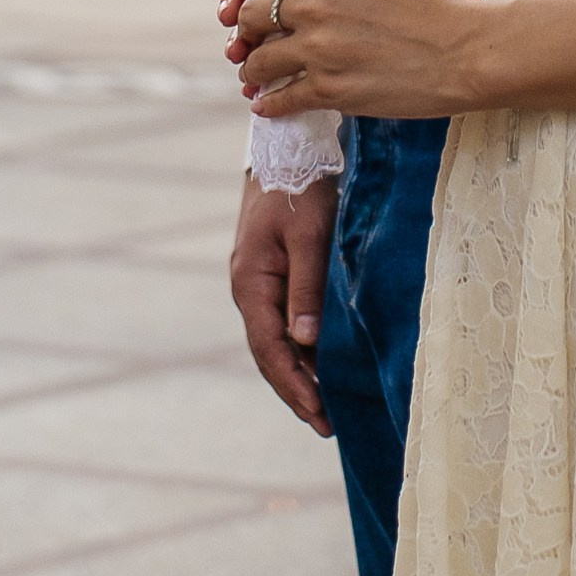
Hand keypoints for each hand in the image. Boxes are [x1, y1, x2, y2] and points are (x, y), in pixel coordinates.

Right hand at [228, 169, 335, 434]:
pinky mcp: (272, 276)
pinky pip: (283, 322)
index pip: (270, 350)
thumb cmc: (298, 188)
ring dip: (298, 374)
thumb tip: (306, 343)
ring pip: (275, 341)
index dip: (294, 385)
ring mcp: (258, 284)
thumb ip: (306, 288)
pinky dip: (299, 350)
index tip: (319, 414)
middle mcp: (248, 289)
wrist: (285, 150)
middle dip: (296, 391)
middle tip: (326, 425)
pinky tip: (319, 365)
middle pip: (269, 353)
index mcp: (250, 284)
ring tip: (325, 408)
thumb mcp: (308, 235)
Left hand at [231, 0, 491, 119]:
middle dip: (245, 29)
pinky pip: (279, 99)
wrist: (467, 52)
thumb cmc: (432, 13)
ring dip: (252, 69)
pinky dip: (268, 105)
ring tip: (257, 76)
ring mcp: (320, 51)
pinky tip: (269, 105)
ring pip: (257, 61)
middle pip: (250, 15)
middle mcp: (317, 7)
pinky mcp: (330, 90)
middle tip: (250, 40)